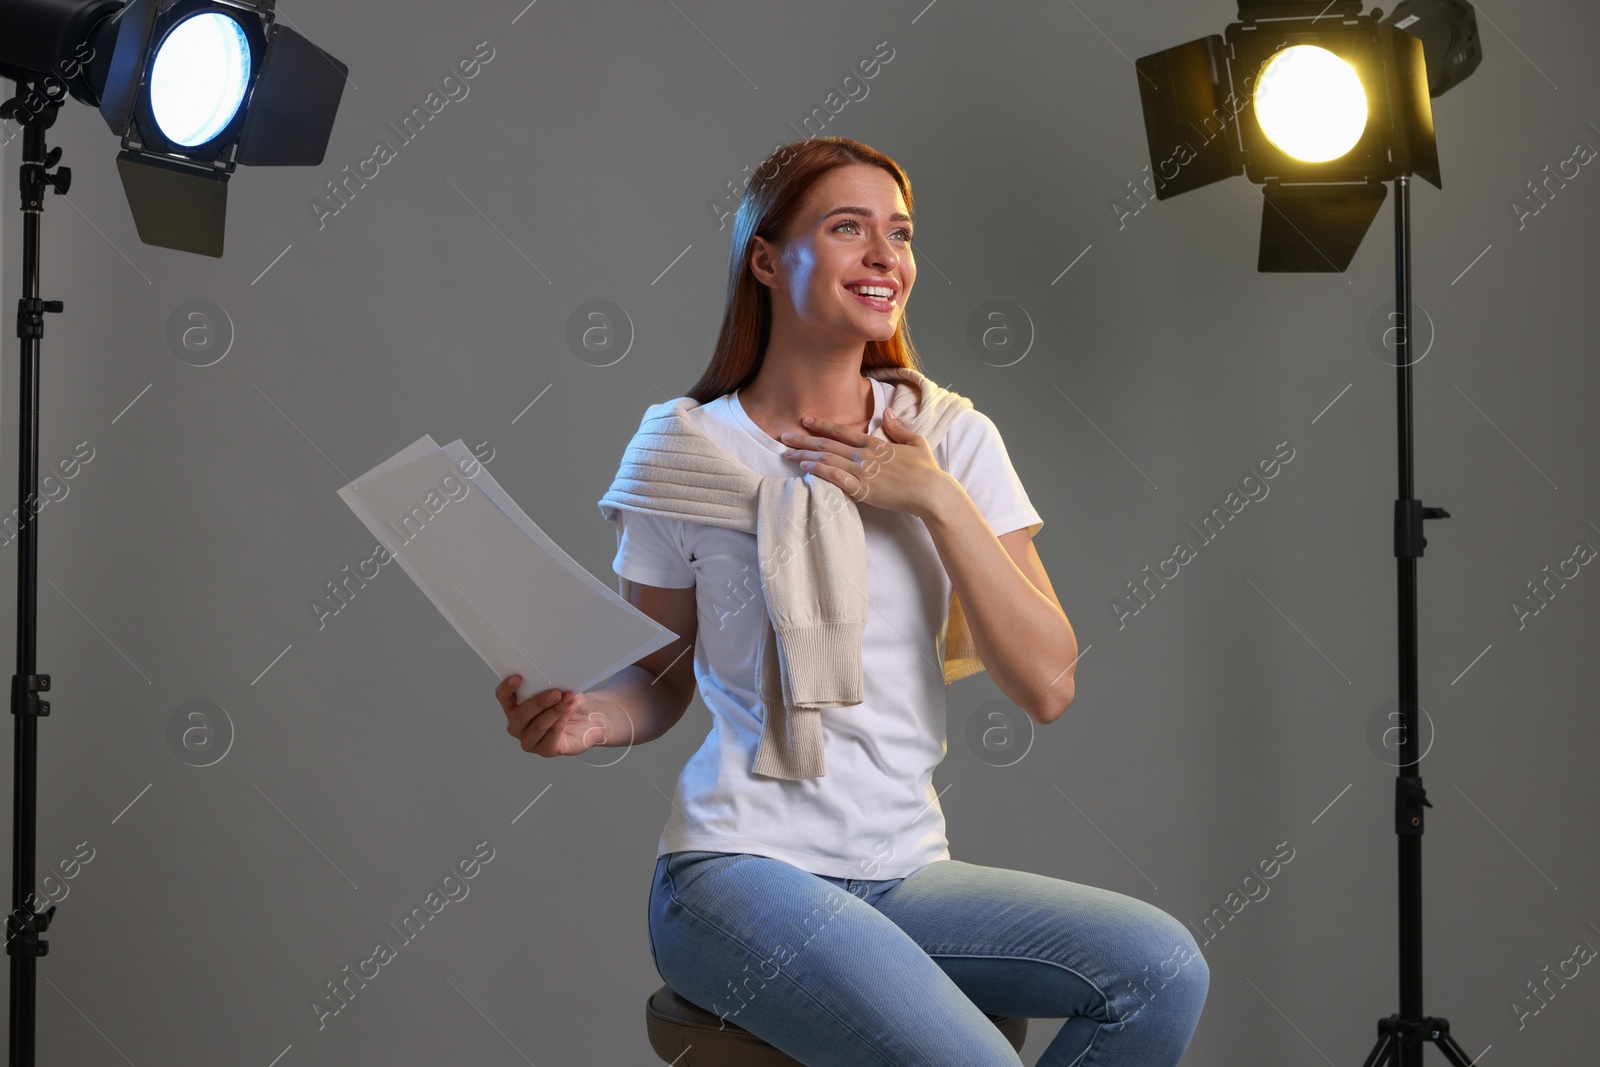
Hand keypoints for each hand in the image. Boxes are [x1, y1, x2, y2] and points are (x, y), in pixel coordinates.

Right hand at [495, 675, 626, 756]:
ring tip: (568, 698)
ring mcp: (530, 740)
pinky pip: (552, 735)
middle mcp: (518, 726)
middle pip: (521, 714)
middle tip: (556, 692)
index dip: (507, 688)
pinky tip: (569, 709)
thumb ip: (552, 684)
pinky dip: (562, 720)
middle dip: (539, 702)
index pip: (503, 697)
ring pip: (538, 725)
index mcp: (515, 707)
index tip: (518, 677)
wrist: (590, 718)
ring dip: (555, 710)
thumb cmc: (569, 701)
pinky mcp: (546, 750)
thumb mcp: (560, 688)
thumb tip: (554, 679)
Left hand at [778, 408, 953, 519]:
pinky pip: (835, 478)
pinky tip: (805, 469)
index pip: (843, 431)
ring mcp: (863, 471)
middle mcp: (865, 455)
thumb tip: (888, 412)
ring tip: (787, 453)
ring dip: (805, 456)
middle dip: (804, 439)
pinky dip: (819, 471)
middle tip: (784, 436)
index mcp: (876, 443)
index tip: (806, 420)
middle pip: (828, 444)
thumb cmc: (927, 470)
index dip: (822, 425)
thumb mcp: (915, 442)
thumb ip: (899, 427)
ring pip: (827, 459)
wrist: (932, 492)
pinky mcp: (863, 489)